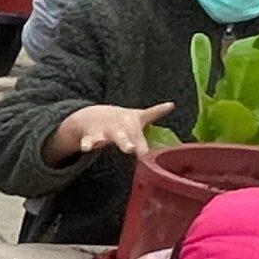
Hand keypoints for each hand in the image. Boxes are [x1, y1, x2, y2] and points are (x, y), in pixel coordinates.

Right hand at [55, 102, 175, 163]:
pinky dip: (86, 144)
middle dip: (126, 143)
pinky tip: (85, 148)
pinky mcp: (90, 136)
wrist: (95, 115)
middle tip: (130, 149)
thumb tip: (172, 104)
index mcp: (131, 127)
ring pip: (102, 138)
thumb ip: (154, 113)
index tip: (146, 154)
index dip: (142, 146)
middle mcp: (118, 129)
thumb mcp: (138, 116)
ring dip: (101, 141)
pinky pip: (87, 141)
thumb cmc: (122, 120)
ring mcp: (103, 132)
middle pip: (123, 137)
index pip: (138, 138)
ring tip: (99, 143)